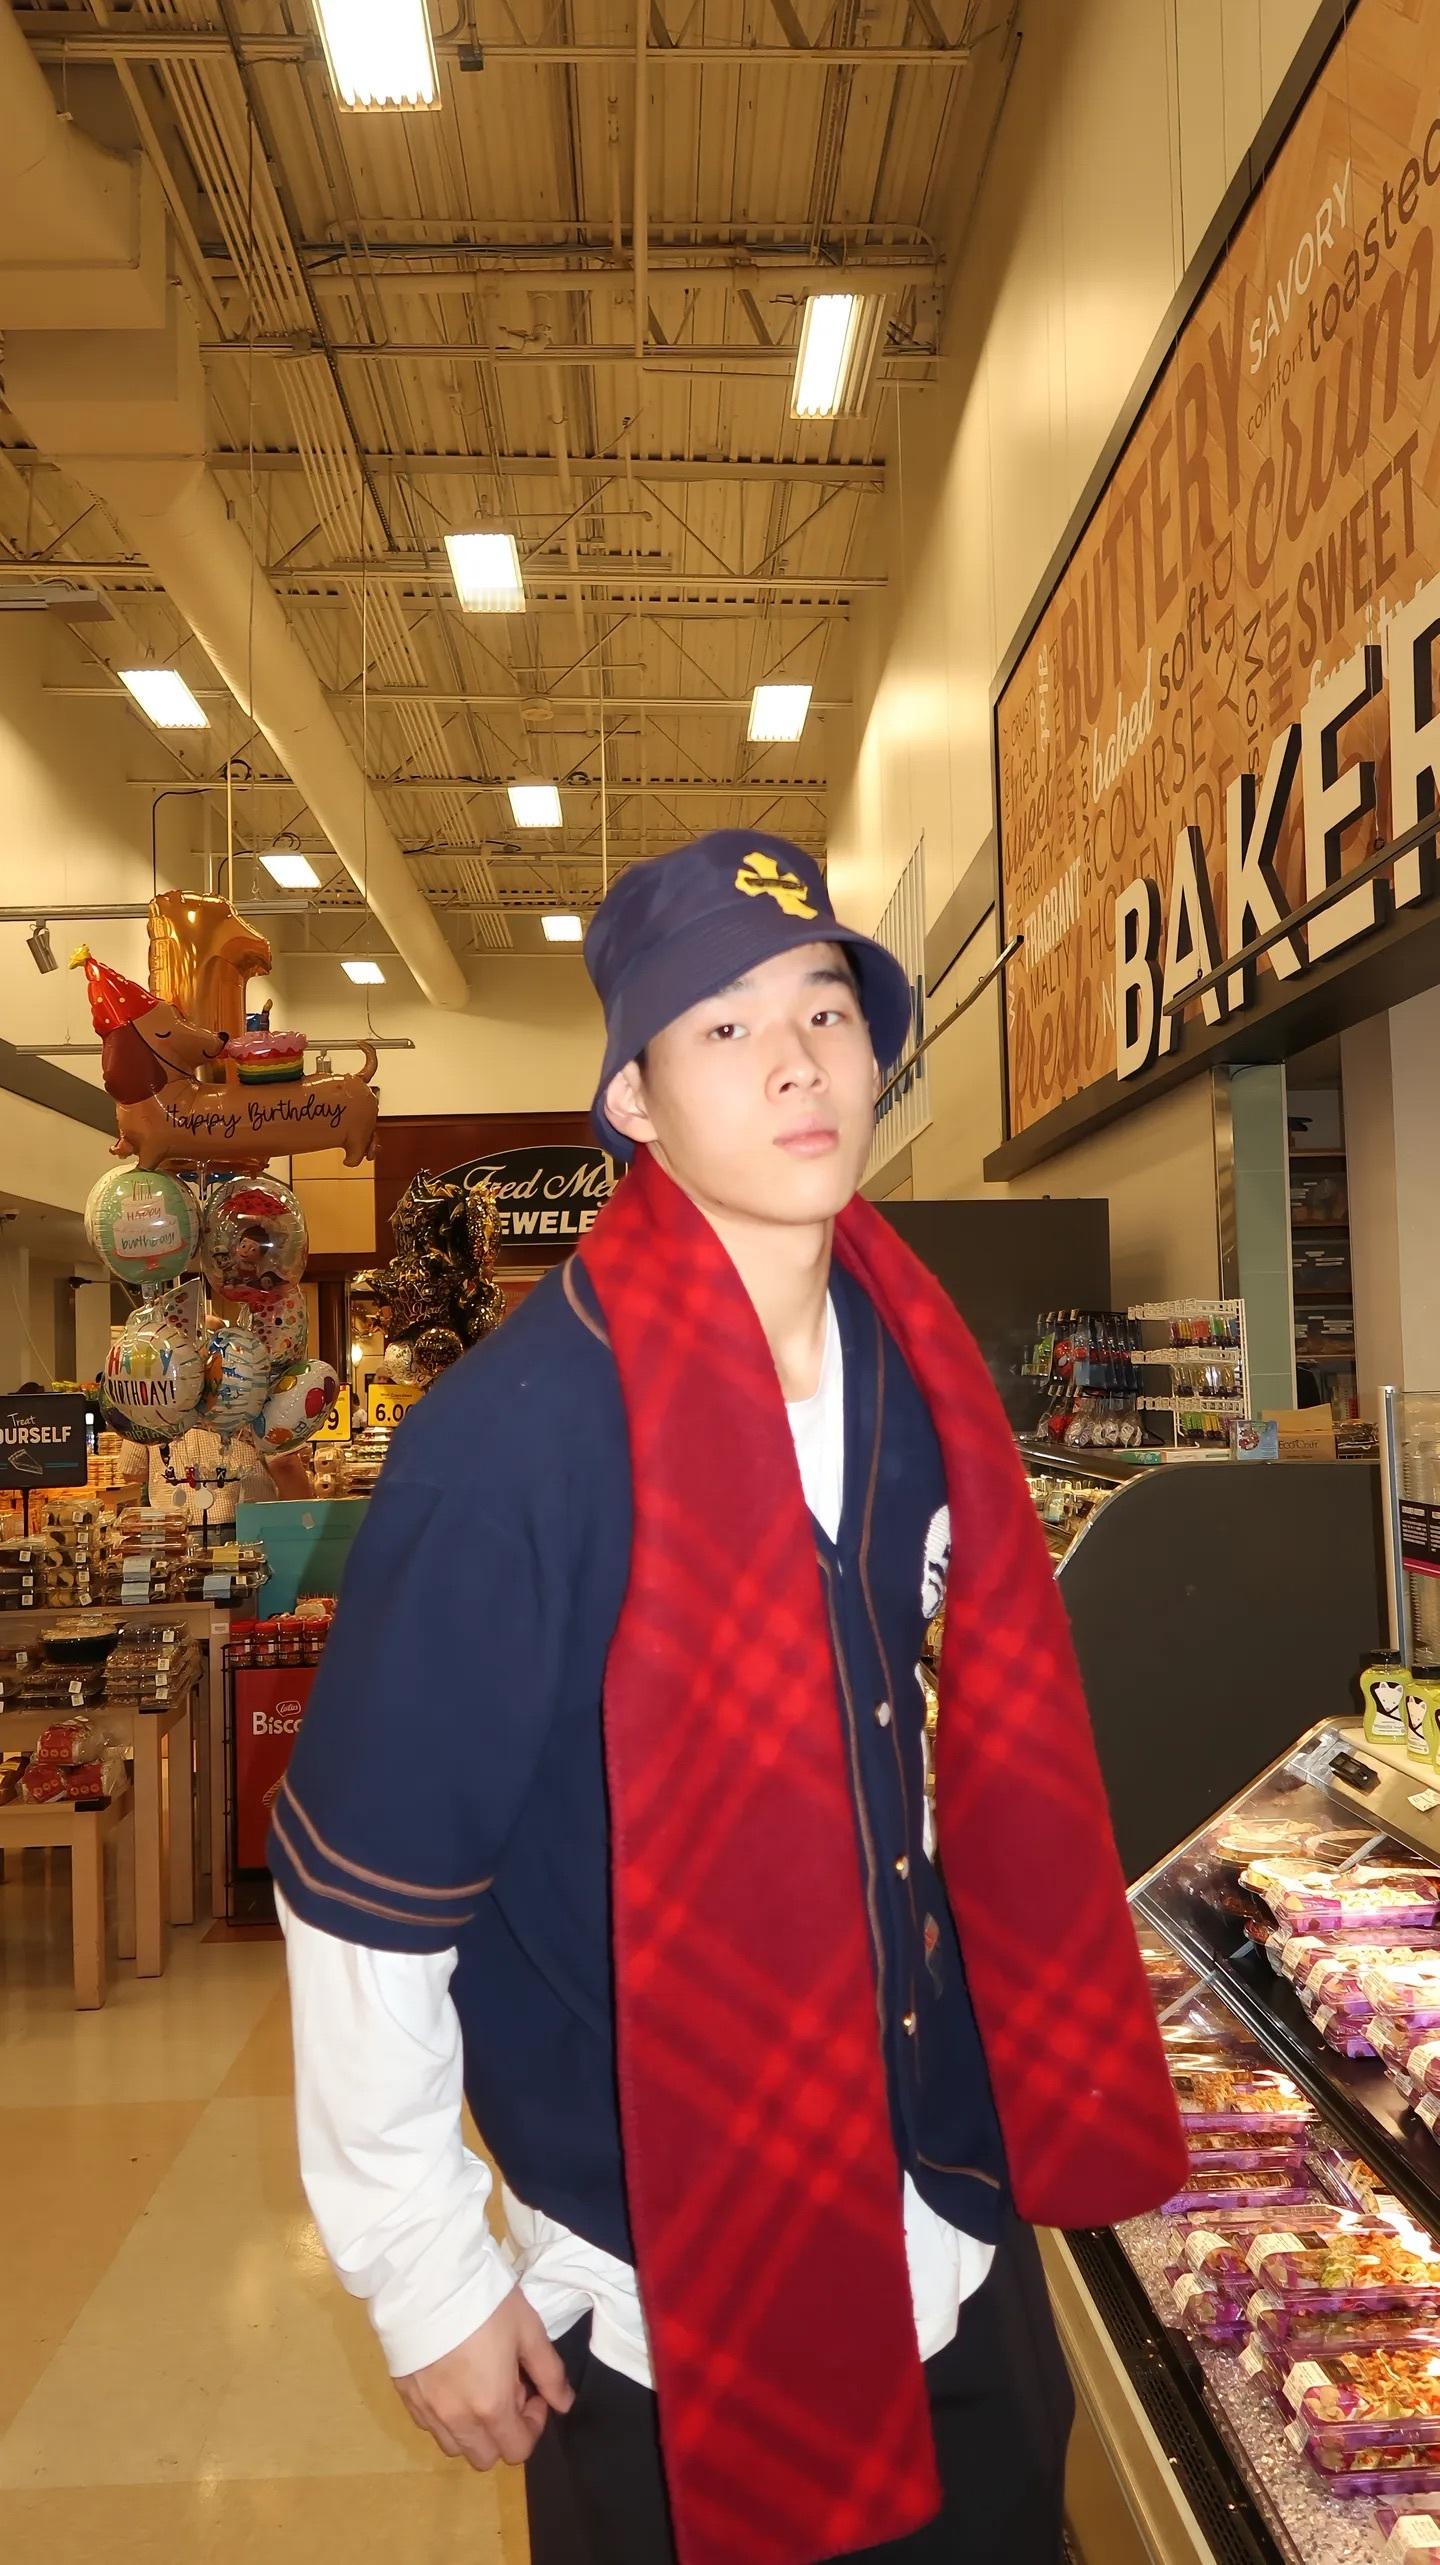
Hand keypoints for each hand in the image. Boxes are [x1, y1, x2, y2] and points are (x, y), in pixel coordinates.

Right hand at [394, 2287, 574, 2468]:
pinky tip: (452, 2381)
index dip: (533, 2426)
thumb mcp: (528, 2329)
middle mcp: (456, 2420)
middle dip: (504, 2433)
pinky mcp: (405, 2396)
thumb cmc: (484, 2302)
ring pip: (454, 2446)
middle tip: (507, 2389)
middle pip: (485, 2457)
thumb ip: (550, 2373)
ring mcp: (427, 2410)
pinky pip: (429, 2425)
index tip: (533, 2393)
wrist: (426, 2279)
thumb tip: (564, 2404)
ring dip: (473, 2429)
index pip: (517, 2450)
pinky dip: (446, 2416)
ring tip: (478, 2386)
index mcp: (491, 2406)